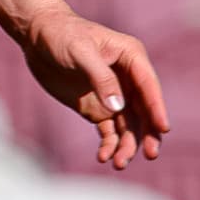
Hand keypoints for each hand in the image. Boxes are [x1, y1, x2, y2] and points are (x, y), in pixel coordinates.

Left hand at [19, 8, 168, 171]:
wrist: (37, 36)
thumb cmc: (62, 35)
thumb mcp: (80, 52)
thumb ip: (101, 78)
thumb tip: (118, 108)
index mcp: (131, 57)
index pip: (149, 86)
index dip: (157, 108)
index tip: (163, 129)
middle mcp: (128, 79)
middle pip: (144, 111)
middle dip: (147, 135)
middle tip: (149, 155)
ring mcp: (114, 96)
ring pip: (129, 126)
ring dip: (127, 146)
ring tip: (118, 164)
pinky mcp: (98, 109)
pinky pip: (109, 131)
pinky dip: (109, 145)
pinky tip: (103, 157)